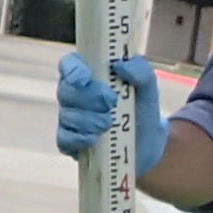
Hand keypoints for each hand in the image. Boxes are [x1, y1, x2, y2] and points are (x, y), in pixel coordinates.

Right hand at [54, 52, 165, 169]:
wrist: (148, 148)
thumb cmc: (143, 112)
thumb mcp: (149, 90)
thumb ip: (141, 71)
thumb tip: (120, 66)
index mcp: (91, 74)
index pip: (69, 63)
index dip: (72, 68)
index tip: (85, 78)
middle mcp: (76, 95)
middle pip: (65, 90)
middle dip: (89, 97)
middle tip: (112, 103)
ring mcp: (71, 120)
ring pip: (66, 115)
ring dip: (89, 120)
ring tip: (109, 124)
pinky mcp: (71, 143)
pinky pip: (64, 139)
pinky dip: (79, 139)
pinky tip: (94, 139)